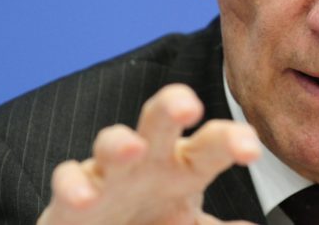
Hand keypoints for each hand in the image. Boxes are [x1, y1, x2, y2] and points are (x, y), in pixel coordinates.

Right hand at [37, 84, 261, 224]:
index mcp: (183, 166)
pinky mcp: (71, 196)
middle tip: (188, 105)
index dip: (232, 141)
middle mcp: (146, 160)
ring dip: (118, 143)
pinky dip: (73, 186)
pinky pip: (67, 180)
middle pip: (160, 121)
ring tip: (132, 148)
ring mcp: (107, 174)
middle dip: (171, 106)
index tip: (251, 150)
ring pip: (109, 143)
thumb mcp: (187, 224)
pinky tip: (85, 197)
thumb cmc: (151, 220)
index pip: (212, 144)